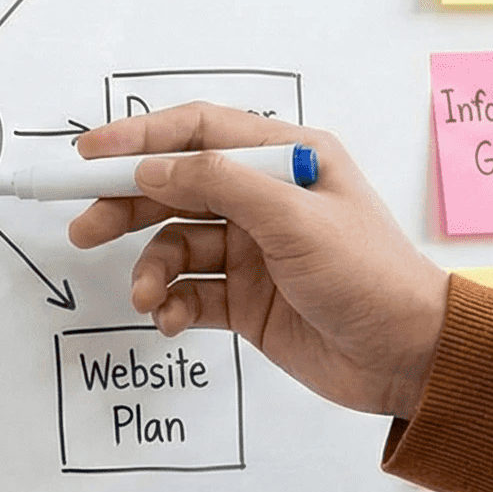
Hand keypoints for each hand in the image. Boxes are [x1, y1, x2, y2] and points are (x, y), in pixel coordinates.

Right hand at [65, 101, 450, 416]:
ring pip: (176, 245)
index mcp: (288, 160)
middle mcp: (266, 199)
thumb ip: (219, 185)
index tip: (88, 154)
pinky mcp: (246, 299)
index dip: (140, 138)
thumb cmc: (371, 276)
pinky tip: (170, 318)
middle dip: (126, 206)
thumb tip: (152, 168)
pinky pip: (189, 292)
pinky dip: (171, 304)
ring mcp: (253, 251)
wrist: (409, 358)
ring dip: (152, 269)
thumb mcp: (296, 220)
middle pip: (175, 187)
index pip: (199, 132)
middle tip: (83, 228)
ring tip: (145, 296)